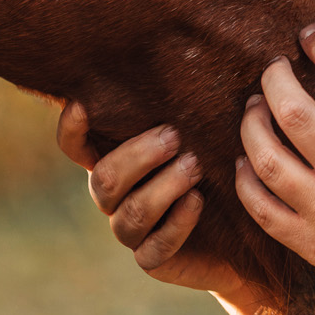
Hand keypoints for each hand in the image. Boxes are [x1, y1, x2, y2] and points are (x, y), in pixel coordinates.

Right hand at [57, 102, 246, 297]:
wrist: (243, 229)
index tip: (84, 105)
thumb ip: (178, 109)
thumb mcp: (197, 133)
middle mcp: (113, 197)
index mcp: (113, 160)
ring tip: (195, 166)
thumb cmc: (215, 163)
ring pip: (131, 212)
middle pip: (104, 179)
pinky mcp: (152, 260)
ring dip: (164, 186)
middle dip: (139, 156)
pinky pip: (154, 248)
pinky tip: (198, 201)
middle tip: (175, 136)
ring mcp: (129, 230)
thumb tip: (185, 55)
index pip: (74, 147)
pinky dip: (177, 223)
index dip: (71, 130)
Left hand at [234, 24, 314, 314]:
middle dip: (275, 78)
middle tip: (273, 66)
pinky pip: (262, 209)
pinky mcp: (310, 245)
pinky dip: (246, 182)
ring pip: (265, 157)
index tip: (310, 34)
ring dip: (252, 124)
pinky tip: (247, 163)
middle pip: (292, 111)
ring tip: (253, 108)